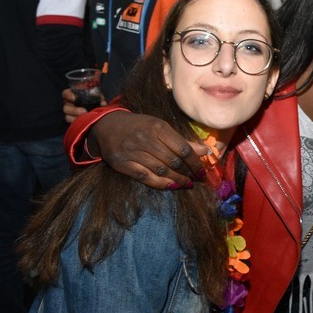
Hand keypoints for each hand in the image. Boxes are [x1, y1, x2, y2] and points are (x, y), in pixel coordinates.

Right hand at [63, 87, 106, 123]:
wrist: (96, 106)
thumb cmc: (94, 97)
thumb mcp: (96, 95)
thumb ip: (98, 97)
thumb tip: (103, 103)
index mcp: (71, 96)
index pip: (65, 94)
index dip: (68, 96)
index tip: (74, 98)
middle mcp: (68, 105)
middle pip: (66, 108)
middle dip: (74, 110)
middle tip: (84, 111)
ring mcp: (69, 114)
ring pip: (67, 117)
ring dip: (75, 118)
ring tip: (85, 119)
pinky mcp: (73, 121)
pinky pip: (72, 124)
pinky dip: (77, 124)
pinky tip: (84, 124)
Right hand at [92, 111, 208, 188]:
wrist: (106, 126)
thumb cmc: (139, 127)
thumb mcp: (160, 128)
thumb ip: (182, 141)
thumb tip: (205, 151)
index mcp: (158, 128)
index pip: (183, 149)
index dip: (195, 162)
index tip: (202, 170)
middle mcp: (145, 139)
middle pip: (173, 161)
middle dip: (188, 172)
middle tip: (197, 179)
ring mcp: (133, 152)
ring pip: (161, 170)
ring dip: (178, 180)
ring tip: (187, 184)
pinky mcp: (122, 164)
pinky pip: (145, 177)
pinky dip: (161, 183)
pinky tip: (172, 186)